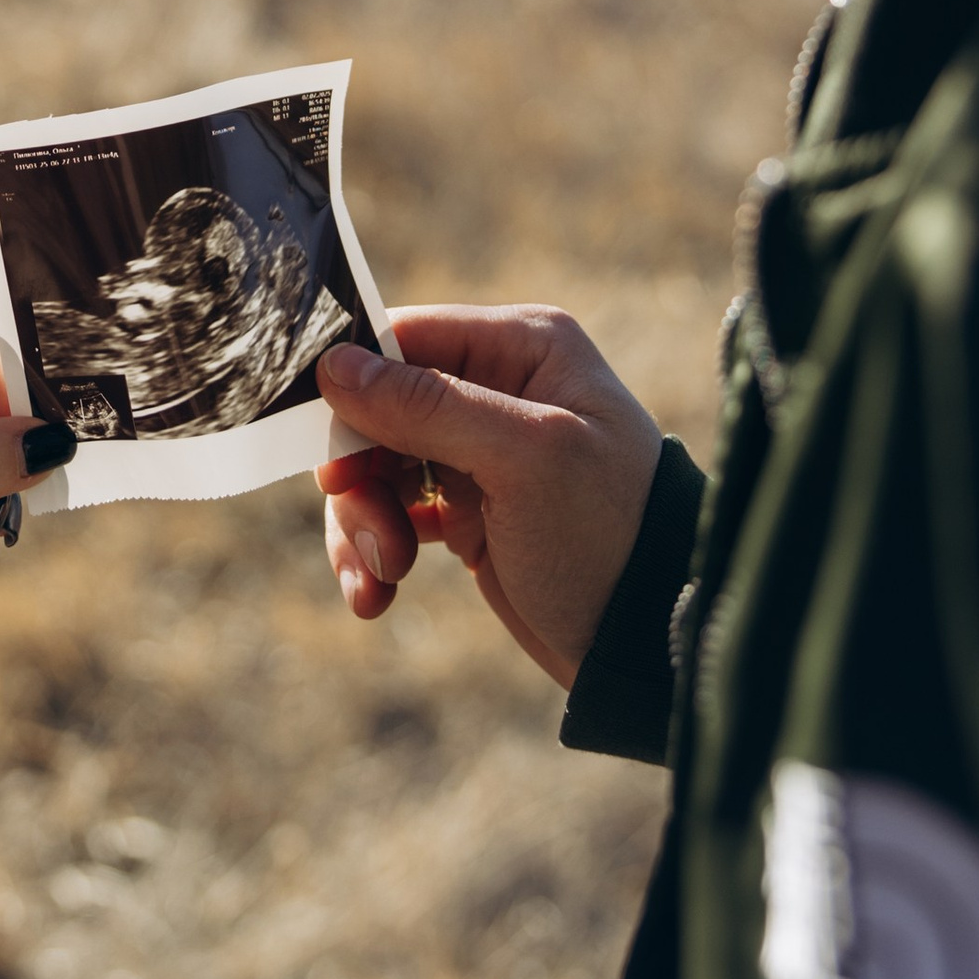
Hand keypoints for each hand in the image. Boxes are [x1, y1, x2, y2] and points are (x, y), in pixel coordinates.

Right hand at [314, 307, 661, 687]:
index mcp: (521, 347)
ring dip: (361, 525)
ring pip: (372, 466)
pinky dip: (373, 554)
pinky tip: (377, 596)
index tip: (332, 455)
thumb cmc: (607, 534)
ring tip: (381, 577)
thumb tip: (333, 365)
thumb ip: (429, 405)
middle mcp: (496, 388)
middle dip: (358, 477)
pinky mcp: (464, 511)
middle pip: (375, 407)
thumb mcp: (524, 459)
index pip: (403, 336)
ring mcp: (478, 451)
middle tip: (372, 539)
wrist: (646, 642)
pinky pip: (388, 515)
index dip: (353, 390)